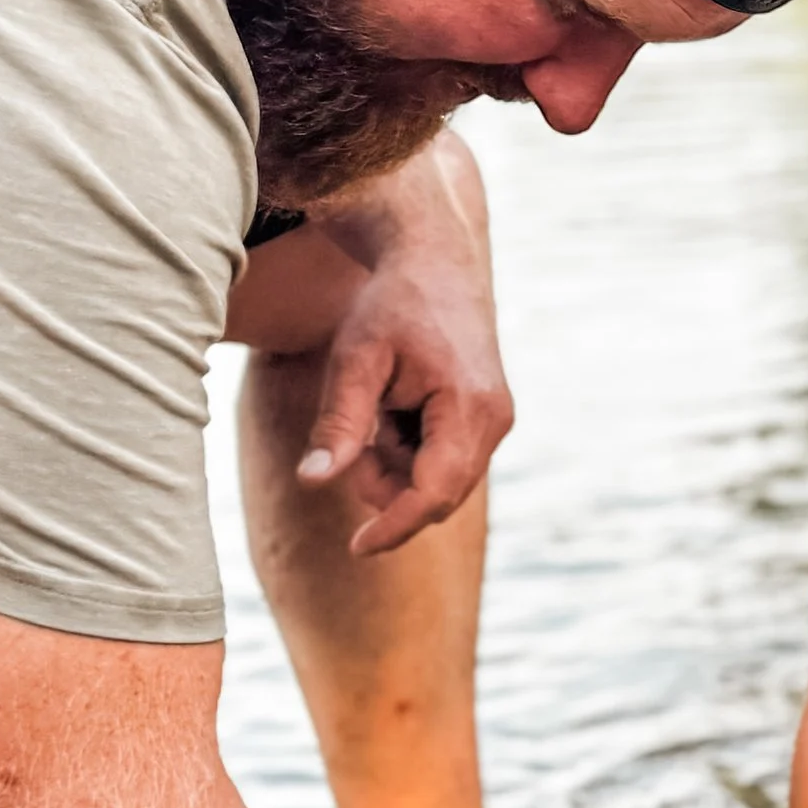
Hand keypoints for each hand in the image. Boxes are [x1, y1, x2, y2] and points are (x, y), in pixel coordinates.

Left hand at [295, 139, 513, 553]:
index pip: (434, 495)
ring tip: (375, 405)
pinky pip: (443, 459)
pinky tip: (394, 404)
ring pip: (436, 480)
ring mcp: (494, 420)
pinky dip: (407, 447)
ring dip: (393, 462)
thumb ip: (339, 423)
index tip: (354, 549)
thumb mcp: (355, 359)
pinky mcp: (485, 418)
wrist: (436, 257)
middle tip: (355, 431)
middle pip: (436, 494)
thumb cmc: (392, 303)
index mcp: (471, 409)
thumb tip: (312, 482)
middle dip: (385, 480)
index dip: (393, 527)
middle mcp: (494, 421)